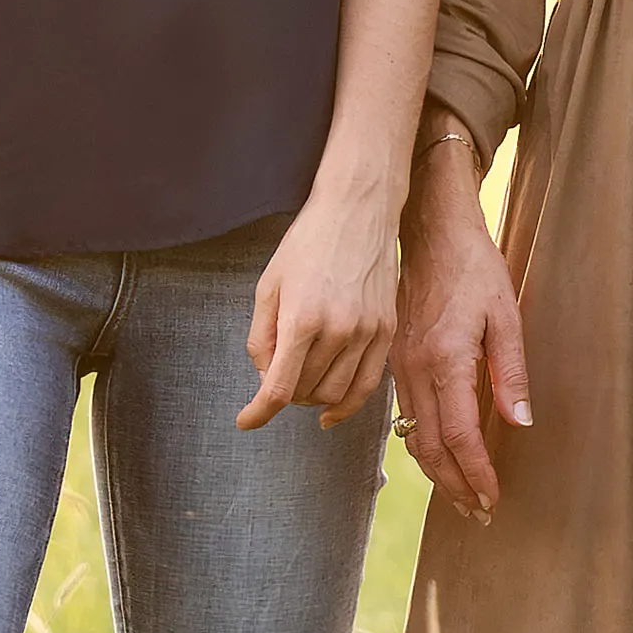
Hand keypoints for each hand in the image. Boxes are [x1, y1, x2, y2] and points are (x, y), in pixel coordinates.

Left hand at [240, 176, 405, 433]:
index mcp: (301, 320)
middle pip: (304, 392)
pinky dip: (347, 405)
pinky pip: (368, 385)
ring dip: (311, 398)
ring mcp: (367, 332)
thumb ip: (261, 337)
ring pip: (334, 393)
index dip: (257, 413)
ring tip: (301, 382)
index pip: (278, 389)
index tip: (245, 421)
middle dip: (283, 393)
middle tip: (275, 376)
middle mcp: (338, 331)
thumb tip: (265, 377)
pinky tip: (331, 412)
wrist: (359, 210)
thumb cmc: (307, 243)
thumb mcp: (269, 285)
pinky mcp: (387, 330)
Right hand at [391, 133, 532, 501]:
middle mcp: (416, 370)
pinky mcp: (396, 362)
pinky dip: (422, 446)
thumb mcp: (506, 315)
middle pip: (430, 448)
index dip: (476, 474)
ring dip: (437, 473)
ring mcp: (400, 367)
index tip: (492, 499)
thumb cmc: (475, 270)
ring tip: (462, 497)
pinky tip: (439, 458)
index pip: (459, 436)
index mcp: (447, 360)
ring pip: (412, 437)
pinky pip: (405, 416)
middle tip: (480, 513)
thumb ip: (511, 373)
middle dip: (455, 487)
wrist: (431, 234)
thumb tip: (519, 423)